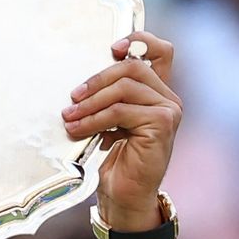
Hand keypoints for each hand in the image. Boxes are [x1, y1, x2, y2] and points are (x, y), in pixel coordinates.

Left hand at [65, 33, 182, 237]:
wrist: (125, 198)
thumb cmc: (115, 161)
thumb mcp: (111, 122)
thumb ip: (110, 98)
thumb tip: (81, 82)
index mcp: (158, 93)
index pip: (161, 51)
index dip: (138, 40)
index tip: (111, 47)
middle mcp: (169, 99)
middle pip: (133, 67)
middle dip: (97, 79)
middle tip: (72, 97)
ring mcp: (169, 111)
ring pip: (124, 88)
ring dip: (91, 102)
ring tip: (69, 117)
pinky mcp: (161, 124)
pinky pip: (121, 111)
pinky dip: (94, 119)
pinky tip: (77, 130)